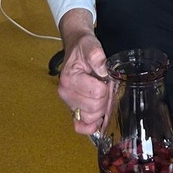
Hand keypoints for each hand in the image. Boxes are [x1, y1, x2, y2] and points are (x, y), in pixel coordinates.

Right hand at [57, 9, 110, 134]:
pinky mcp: (72, 110)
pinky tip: (98, 116)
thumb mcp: (90, 44)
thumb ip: (96, 55)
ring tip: (101, 95)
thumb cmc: (83, 47)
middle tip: (106, 86)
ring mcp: (68, 103)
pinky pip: (80, 127)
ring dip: (100, 109)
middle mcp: (65, 93)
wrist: (76, 47)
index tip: (107, 78)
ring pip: (90, 118)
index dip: (107, 87)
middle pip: (94, 108)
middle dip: (105, 98)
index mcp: (69, 78)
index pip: (97, 93)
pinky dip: (91, 125)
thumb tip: (103, 69)